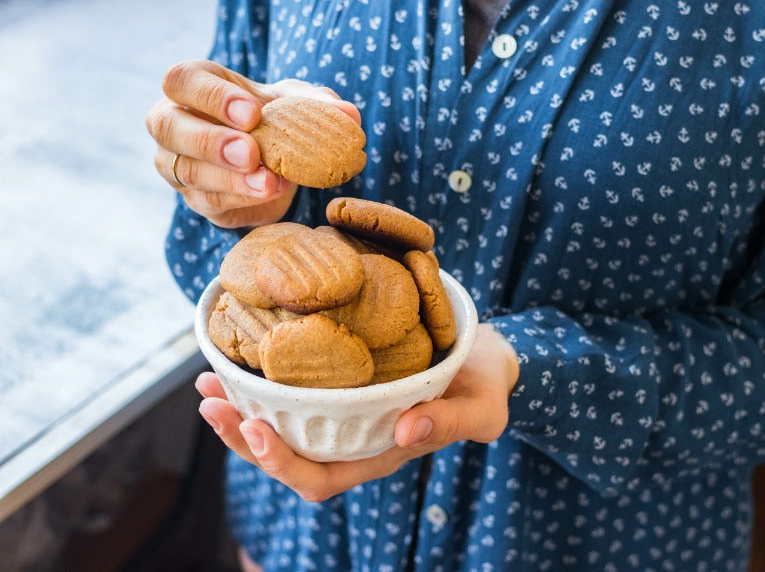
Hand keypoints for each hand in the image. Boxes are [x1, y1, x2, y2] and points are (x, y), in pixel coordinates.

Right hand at [146, 59, 361, 228]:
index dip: (212, 96)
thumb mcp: (297, 102)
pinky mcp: (197, 199)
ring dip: (231, 179)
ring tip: (270, 182)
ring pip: (187, 172)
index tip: (253, 113)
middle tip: (251, 153)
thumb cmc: (276, 117)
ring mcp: (178, 164)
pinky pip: (210, 201)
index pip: (181, 79)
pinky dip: (243, 198)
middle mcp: (173, 123)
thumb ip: (319, 104)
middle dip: (210, 141)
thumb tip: (350, 116)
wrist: (275, 158)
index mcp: (192, 86)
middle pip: (168, 127)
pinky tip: (270, 193)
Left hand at [196, 322, 518, 501]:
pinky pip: (292, 391)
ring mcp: (344, 414)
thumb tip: (406, 429)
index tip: (254, 427)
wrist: (485, 358)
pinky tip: (237, 356)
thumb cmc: (485, 387)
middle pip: (285, 456)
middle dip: (242, 436)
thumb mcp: (481, 409)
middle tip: (210, 403)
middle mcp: (352, 440)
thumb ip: (450, 423)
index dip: (280, 463)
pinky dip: (261, 379)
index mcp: (380, 454)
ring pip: (281, 425)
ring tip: (207, 382)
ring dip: (240, 409)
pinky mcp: (340, 385)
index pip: (320, 478)